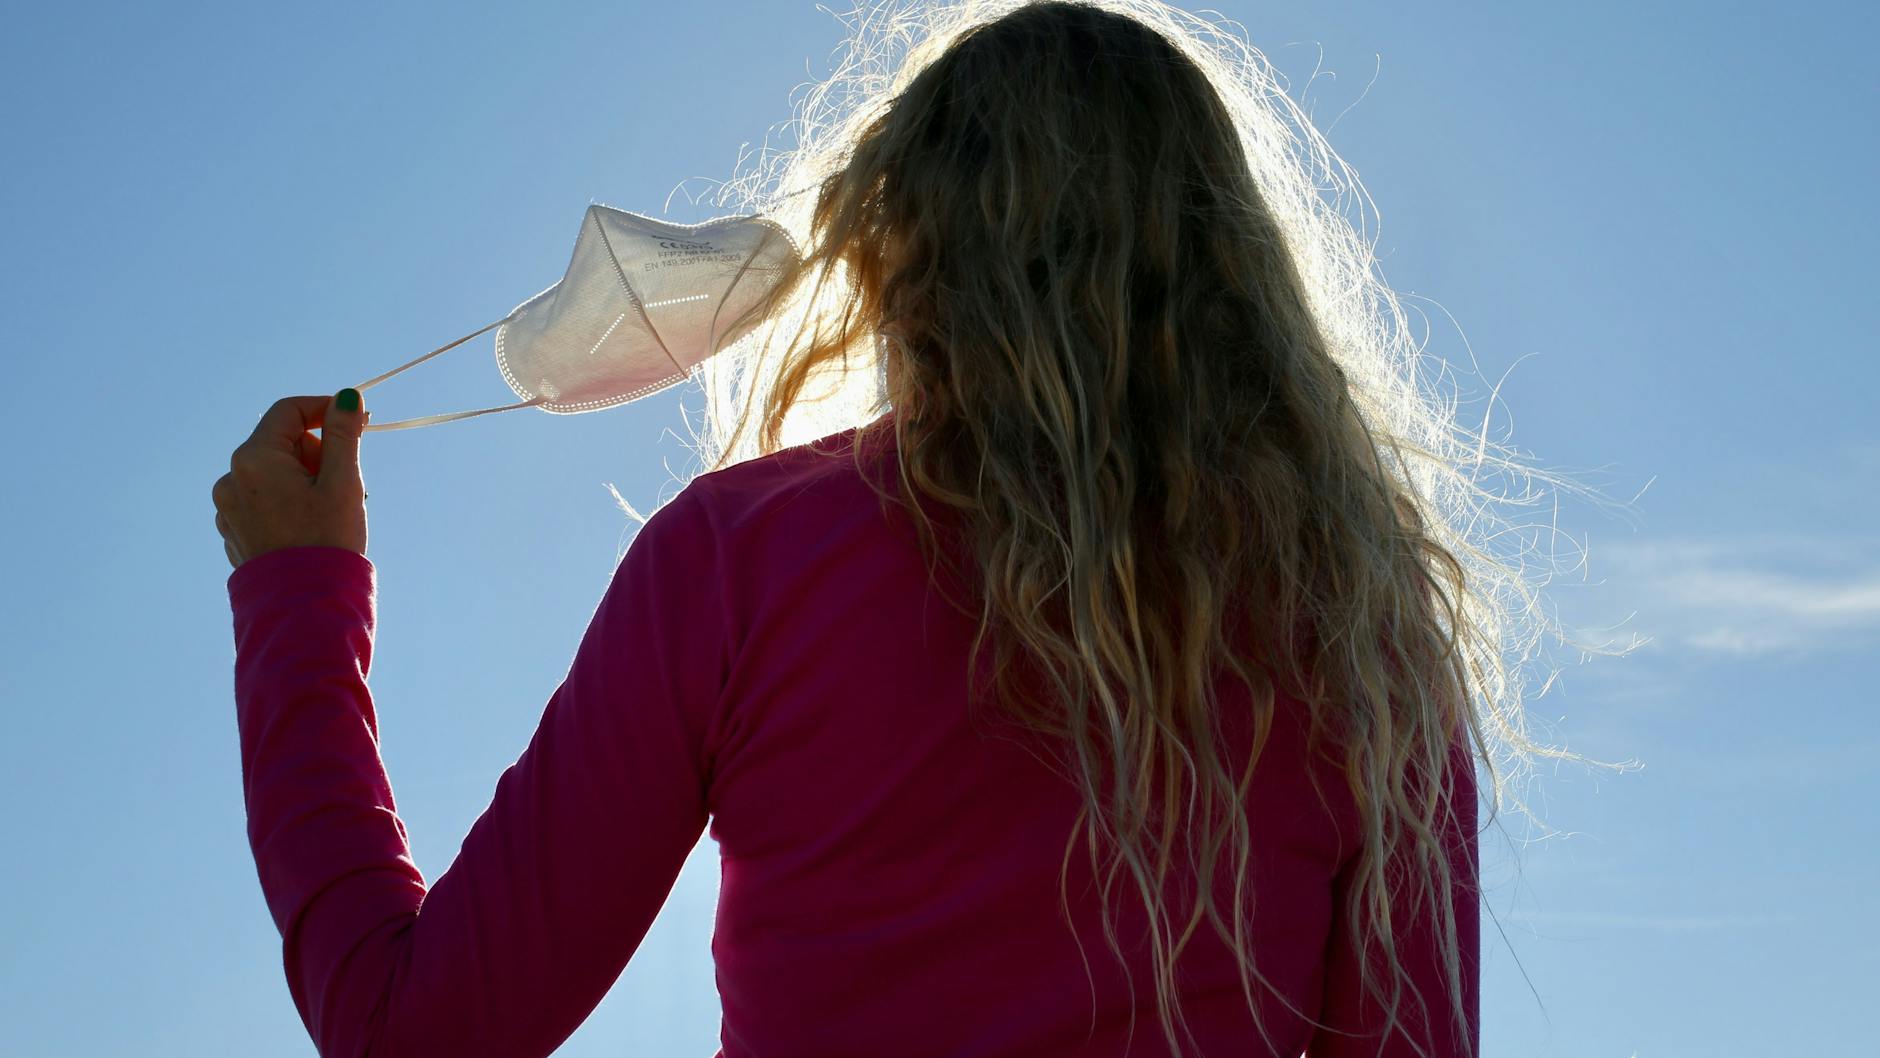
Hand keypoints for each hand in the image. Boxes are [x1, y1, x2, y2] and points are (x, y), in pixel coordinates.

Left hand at [213, 389, 369, 569]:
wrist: (304, 606)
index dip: (324, 409)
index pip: (288, 411)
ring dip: (305, 479)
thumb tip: (347, 396)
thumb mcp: (343, 481)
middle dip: (317, 453)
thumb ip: (343, 434)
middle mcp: (231, 478)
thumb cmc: (327, 541)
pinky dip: (288, 502)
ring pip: (273, 473)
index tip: (357, 420)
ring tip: (331, 510)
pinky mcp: (233, 531)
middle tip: (348, 481)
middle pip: (281, 443)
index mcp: (255, 459)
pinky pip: (263, 500)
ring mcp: (228, 507)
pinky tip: (309, 528)